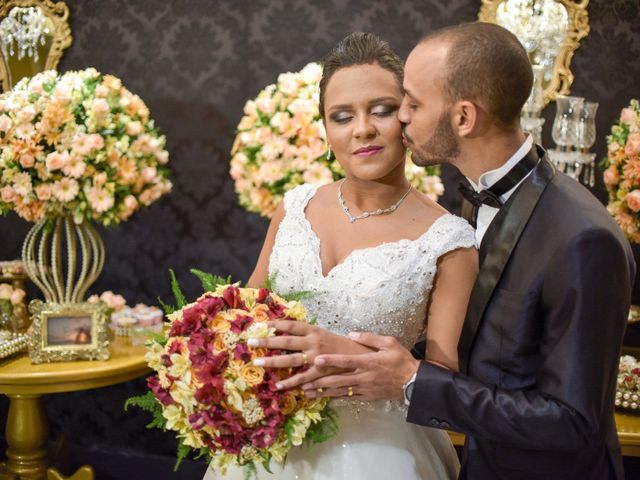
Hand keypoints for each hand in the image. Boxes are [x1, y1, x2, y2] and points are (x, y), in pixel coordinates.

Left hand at [248, 320, 371, 389]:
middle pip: (287, 342)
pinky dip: (292, 384)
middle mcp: (316, 344)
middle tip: (251, 342)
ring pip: (292, 363)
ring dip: (275, 364)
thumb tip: (303, 330)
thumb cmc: (359, 348)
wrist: (375, 363)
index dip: (277, 323)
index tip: (262, 323)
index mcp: (319, 332)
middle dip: (268, 342)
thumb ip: (321, 332)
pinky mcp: (323, 376)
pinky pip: (304, 380)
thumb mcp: (338, 333)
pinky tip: (280, 387)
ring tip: (259, 365)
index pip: (294, 325)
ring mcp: (318, 361)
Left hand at [302, 331, 419, 400]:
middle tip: (303, 383)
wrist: (414, 382)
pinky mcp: (367, 396)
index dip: (331, 361)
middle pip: (338, 380)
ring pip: (340, 391)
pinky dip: (334, 397)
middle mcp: (364, 376)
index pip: (346, 361)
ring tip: (307, 393)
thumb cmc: (401, 360)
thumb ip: (369, 338)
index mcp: (369, 361)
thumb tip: (351, 333)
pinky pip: (348, 397)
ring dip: (323, 392)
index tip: (317, 360)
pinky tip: (324, 398)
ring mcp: (365, 388)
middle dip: (320, 381)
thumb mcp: (389, 343)